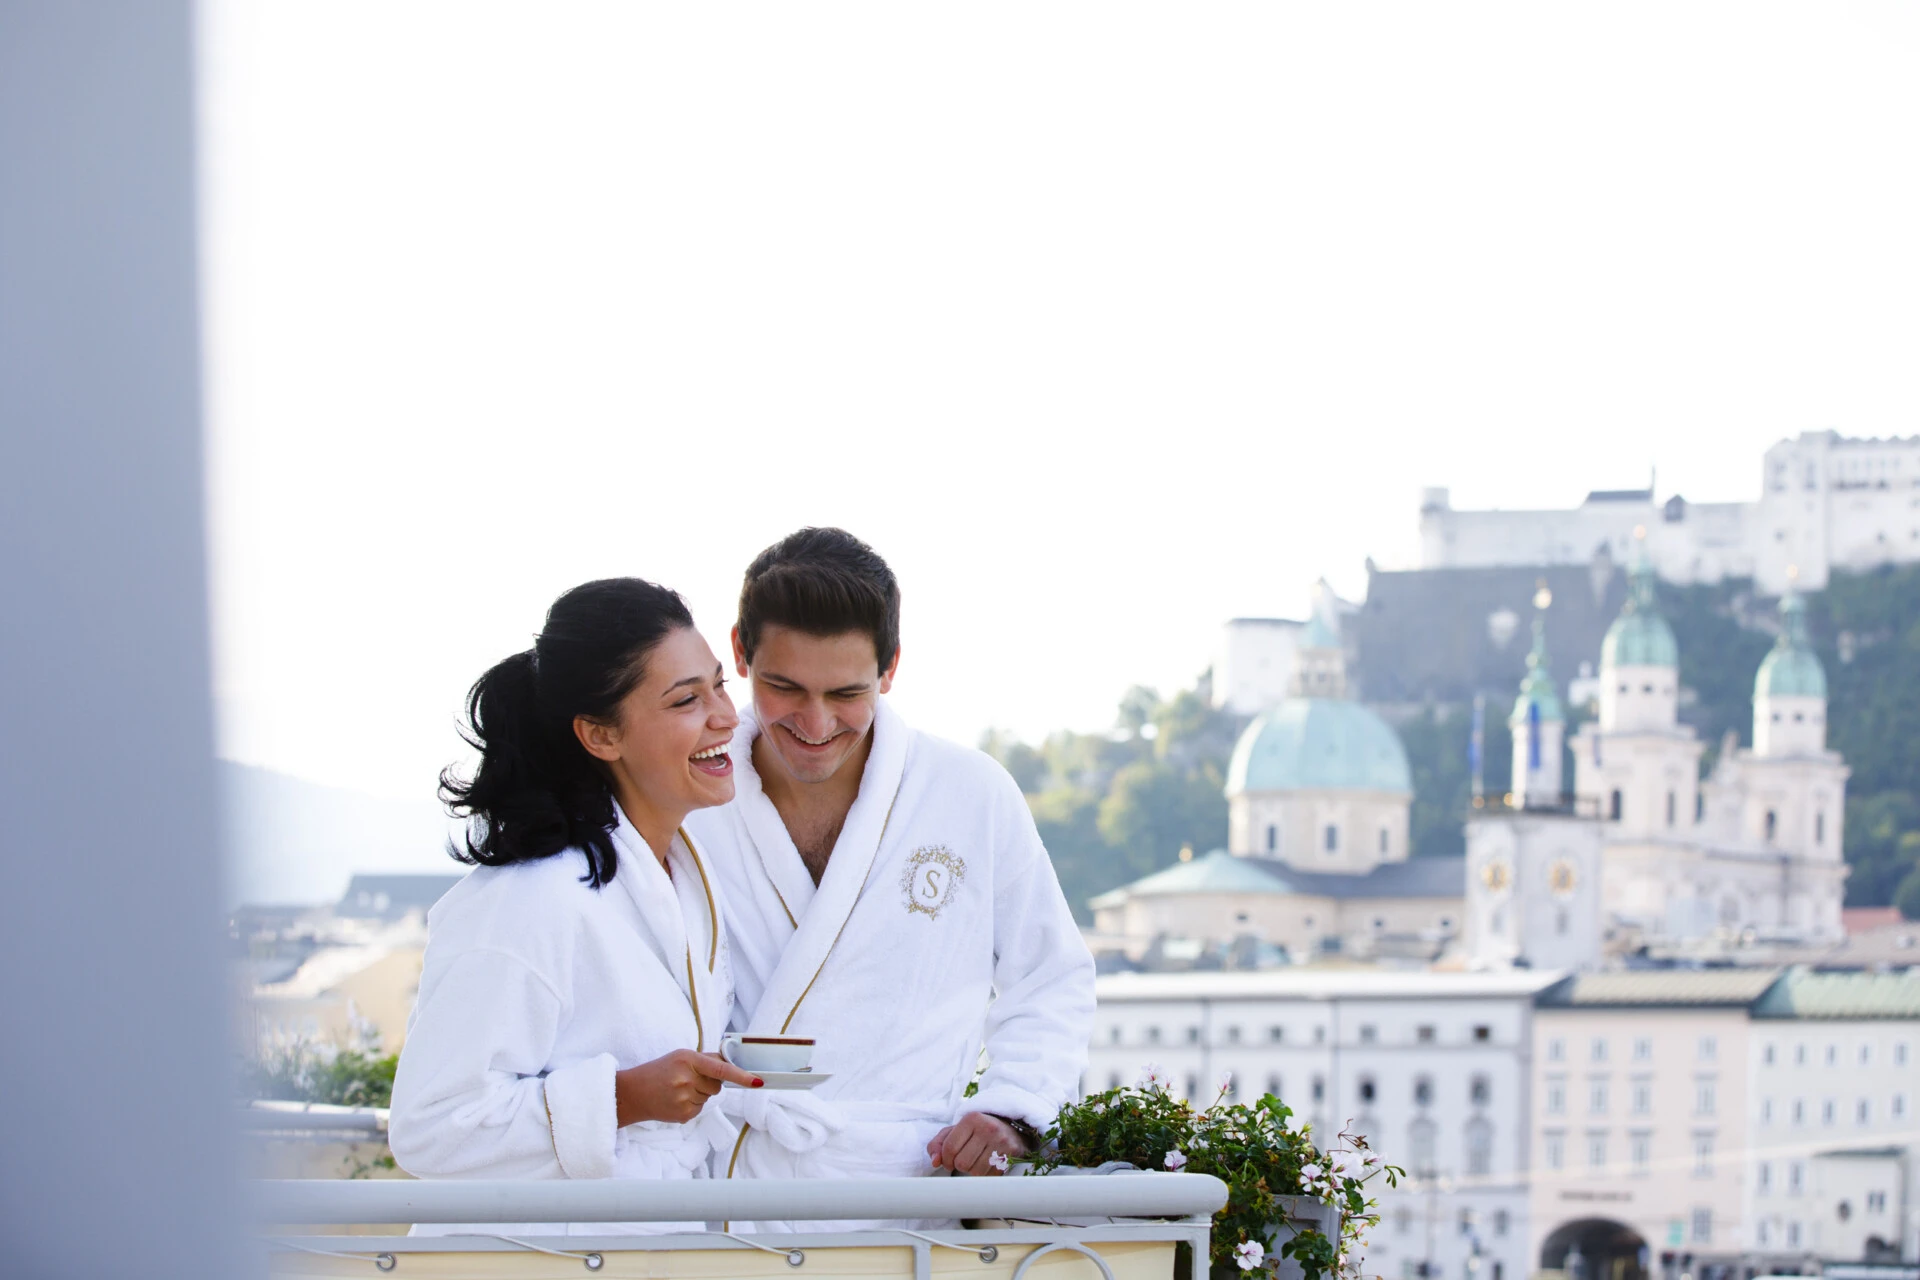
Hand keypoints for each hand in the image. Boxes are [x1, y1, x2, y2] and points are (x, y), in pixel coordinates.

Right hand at [614, 1049, 760, 1124]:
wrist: (632, 1093)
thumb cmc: (659, 1071)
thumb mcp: (680, 1057)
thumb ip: (706, 1060)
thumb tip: (731, 1063)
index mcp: (687, 1059)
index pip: (721, 1068)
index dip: (741, 1076)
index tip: (757, 1082)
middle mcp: (686, 1079)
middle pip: (717, 1085)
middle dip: (708, 1083)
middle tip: (687, 1079)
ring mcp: (684, 1099)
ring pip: (709, 1097)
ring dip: (699, 1094)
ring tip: (678, 1090)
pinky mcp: (683, 1115)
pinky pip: (701, 1109)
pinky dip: (692, 1105)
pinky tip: (676, 1101)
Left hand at [927, 1112, 1024, 1175]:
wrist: (1011, 1129)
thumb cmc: (978, 1131)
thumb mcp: (956, 1130)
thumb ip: (938, 1144)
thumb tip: (935, 1162)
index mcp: (972, 1119)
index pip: (950, 1147)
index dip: (945, 1160)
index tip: (948, 1162)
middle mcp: (988, 1128)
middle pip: (962, 1162)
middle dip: (959, 1166)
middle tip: (963, 1161)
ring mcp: (1002, 1141)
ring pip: (976, 1172)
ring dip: (972, 1171)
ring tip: (975, 1162)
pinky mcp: (1011, 1154)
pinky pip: (990, 1176)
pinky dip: (985, 1175)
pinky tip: (986, 1165)